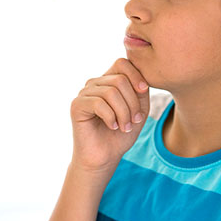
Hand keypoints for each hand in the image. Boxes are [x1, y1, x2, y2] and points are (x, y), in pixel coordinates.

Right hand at [70, 58, 149, 173]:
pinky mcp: (77, 105)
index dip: (136, 75)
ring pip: (111, 92)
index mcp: (108, 81)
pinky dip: (111, 117)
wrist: (104, 157)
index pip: (122, 63)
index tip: (144, 91)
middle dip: (132, 102)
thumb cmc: (121, 134)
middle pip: (120, 79)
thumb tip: (141, 78)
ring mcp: (84, 93)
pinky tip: (113, 127)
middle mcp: (95, 83)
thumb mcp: (138, 110)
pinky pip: (98, 103)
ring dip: (123, 113)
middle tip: (135, 120)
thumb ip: (140, 91)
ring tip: (125, 127)